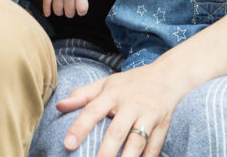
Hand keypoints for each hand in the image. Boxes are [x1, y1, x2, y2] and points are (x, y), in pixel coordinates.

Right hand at [43, 0, 92, 16]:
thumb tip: (81, 6)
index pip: (82, 10)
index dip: (82, 11)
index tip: (80, 7)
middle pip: (69, 13)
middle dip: (71, 11)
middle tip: (70, 6)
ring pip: (57, 11)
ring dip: (60, 11)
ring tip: (61, 6)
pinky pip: (46, 4)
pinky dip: (46, 11)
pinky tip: (48, 13)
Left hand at [56, 61, 185, 156]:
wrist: (167, 76)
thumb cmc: (130, 83)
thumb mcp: (105, 83)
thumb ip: (82, 95)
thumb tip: (59, 106)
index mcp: (113, 93)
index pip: (93, 110)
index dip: (80, 127)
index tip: (68, 144)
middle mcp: (131, 104)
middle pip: (117, 131)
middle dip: (105, 152)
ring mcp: (149, 115)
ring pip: (137, 142)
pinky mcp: (163, 126)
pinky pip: (154, 147)